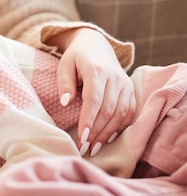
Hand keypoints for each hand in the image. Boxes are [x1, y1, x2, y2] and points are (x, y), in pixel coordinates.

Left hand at [53, 28, 135, 154]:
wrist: (96, 46)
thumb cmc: (76, 58)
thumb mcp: (64, 66)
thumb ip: (65, 83)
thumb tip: (66, 102)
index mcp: (97, 70)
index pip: (94, 99)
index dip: (89, 119)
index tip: (82, 136)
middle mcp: (115, 78)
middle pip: (109, 110)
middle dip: (97, 132)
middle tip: (84, 148)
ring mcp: (125, 84)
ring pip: (121, 113)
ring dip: (107, 133)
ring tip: (94, 148)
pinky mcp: (131, 90)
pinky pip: (129, 112)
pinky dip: (120, 127)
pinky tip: (107, 138)